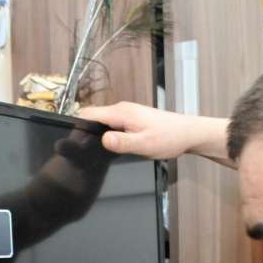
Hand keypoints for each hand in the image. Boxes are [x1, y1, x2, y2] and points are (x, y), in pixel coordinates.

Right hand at [79, 102, 208, 158]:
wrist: (188, 133)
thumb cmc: (169, 138)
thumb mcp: (144, 144)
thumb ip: (123, 143)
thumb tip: (104, 139)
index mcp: (121, 113)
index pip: (88, 114)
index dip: (78, 128)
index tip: (74, 143)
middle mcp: (121, 110)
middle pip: (93, 118)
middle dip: (85, 133)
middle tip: (83, 153)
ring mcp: (126, 114)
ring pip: (102, 122)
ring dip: (96, 135)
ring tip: (95, 152)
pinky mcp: (131, 120)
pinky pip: (111, 125)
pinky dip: (107, 135)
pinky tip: (112, 148)